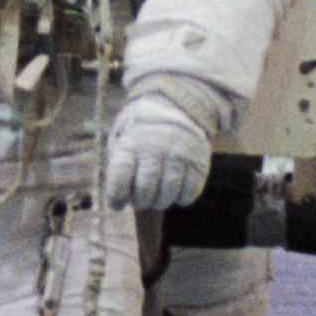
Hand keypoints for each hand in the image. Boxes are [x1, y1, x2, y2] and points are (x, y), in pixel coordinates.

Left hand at [105, 89, 215, 211]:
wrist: (174, 107)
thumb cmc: (140, 138)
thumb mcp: (122, 145)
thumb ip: (118, 175)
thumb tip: (121, 209)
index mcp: (129, 143)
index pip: (120, 175)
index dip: (116, 196)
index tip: (118, 203)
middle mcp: (154, 147)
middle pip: (145, 190)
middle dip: (141, 201)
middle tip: (142, 196)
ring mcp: (179, 154)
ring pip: (167, 195)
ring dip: (160, 201)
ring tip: (158, 192)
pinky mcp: (199, 162)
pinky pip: (189, 193)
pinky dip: (181, 197)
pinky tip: (176, 186)